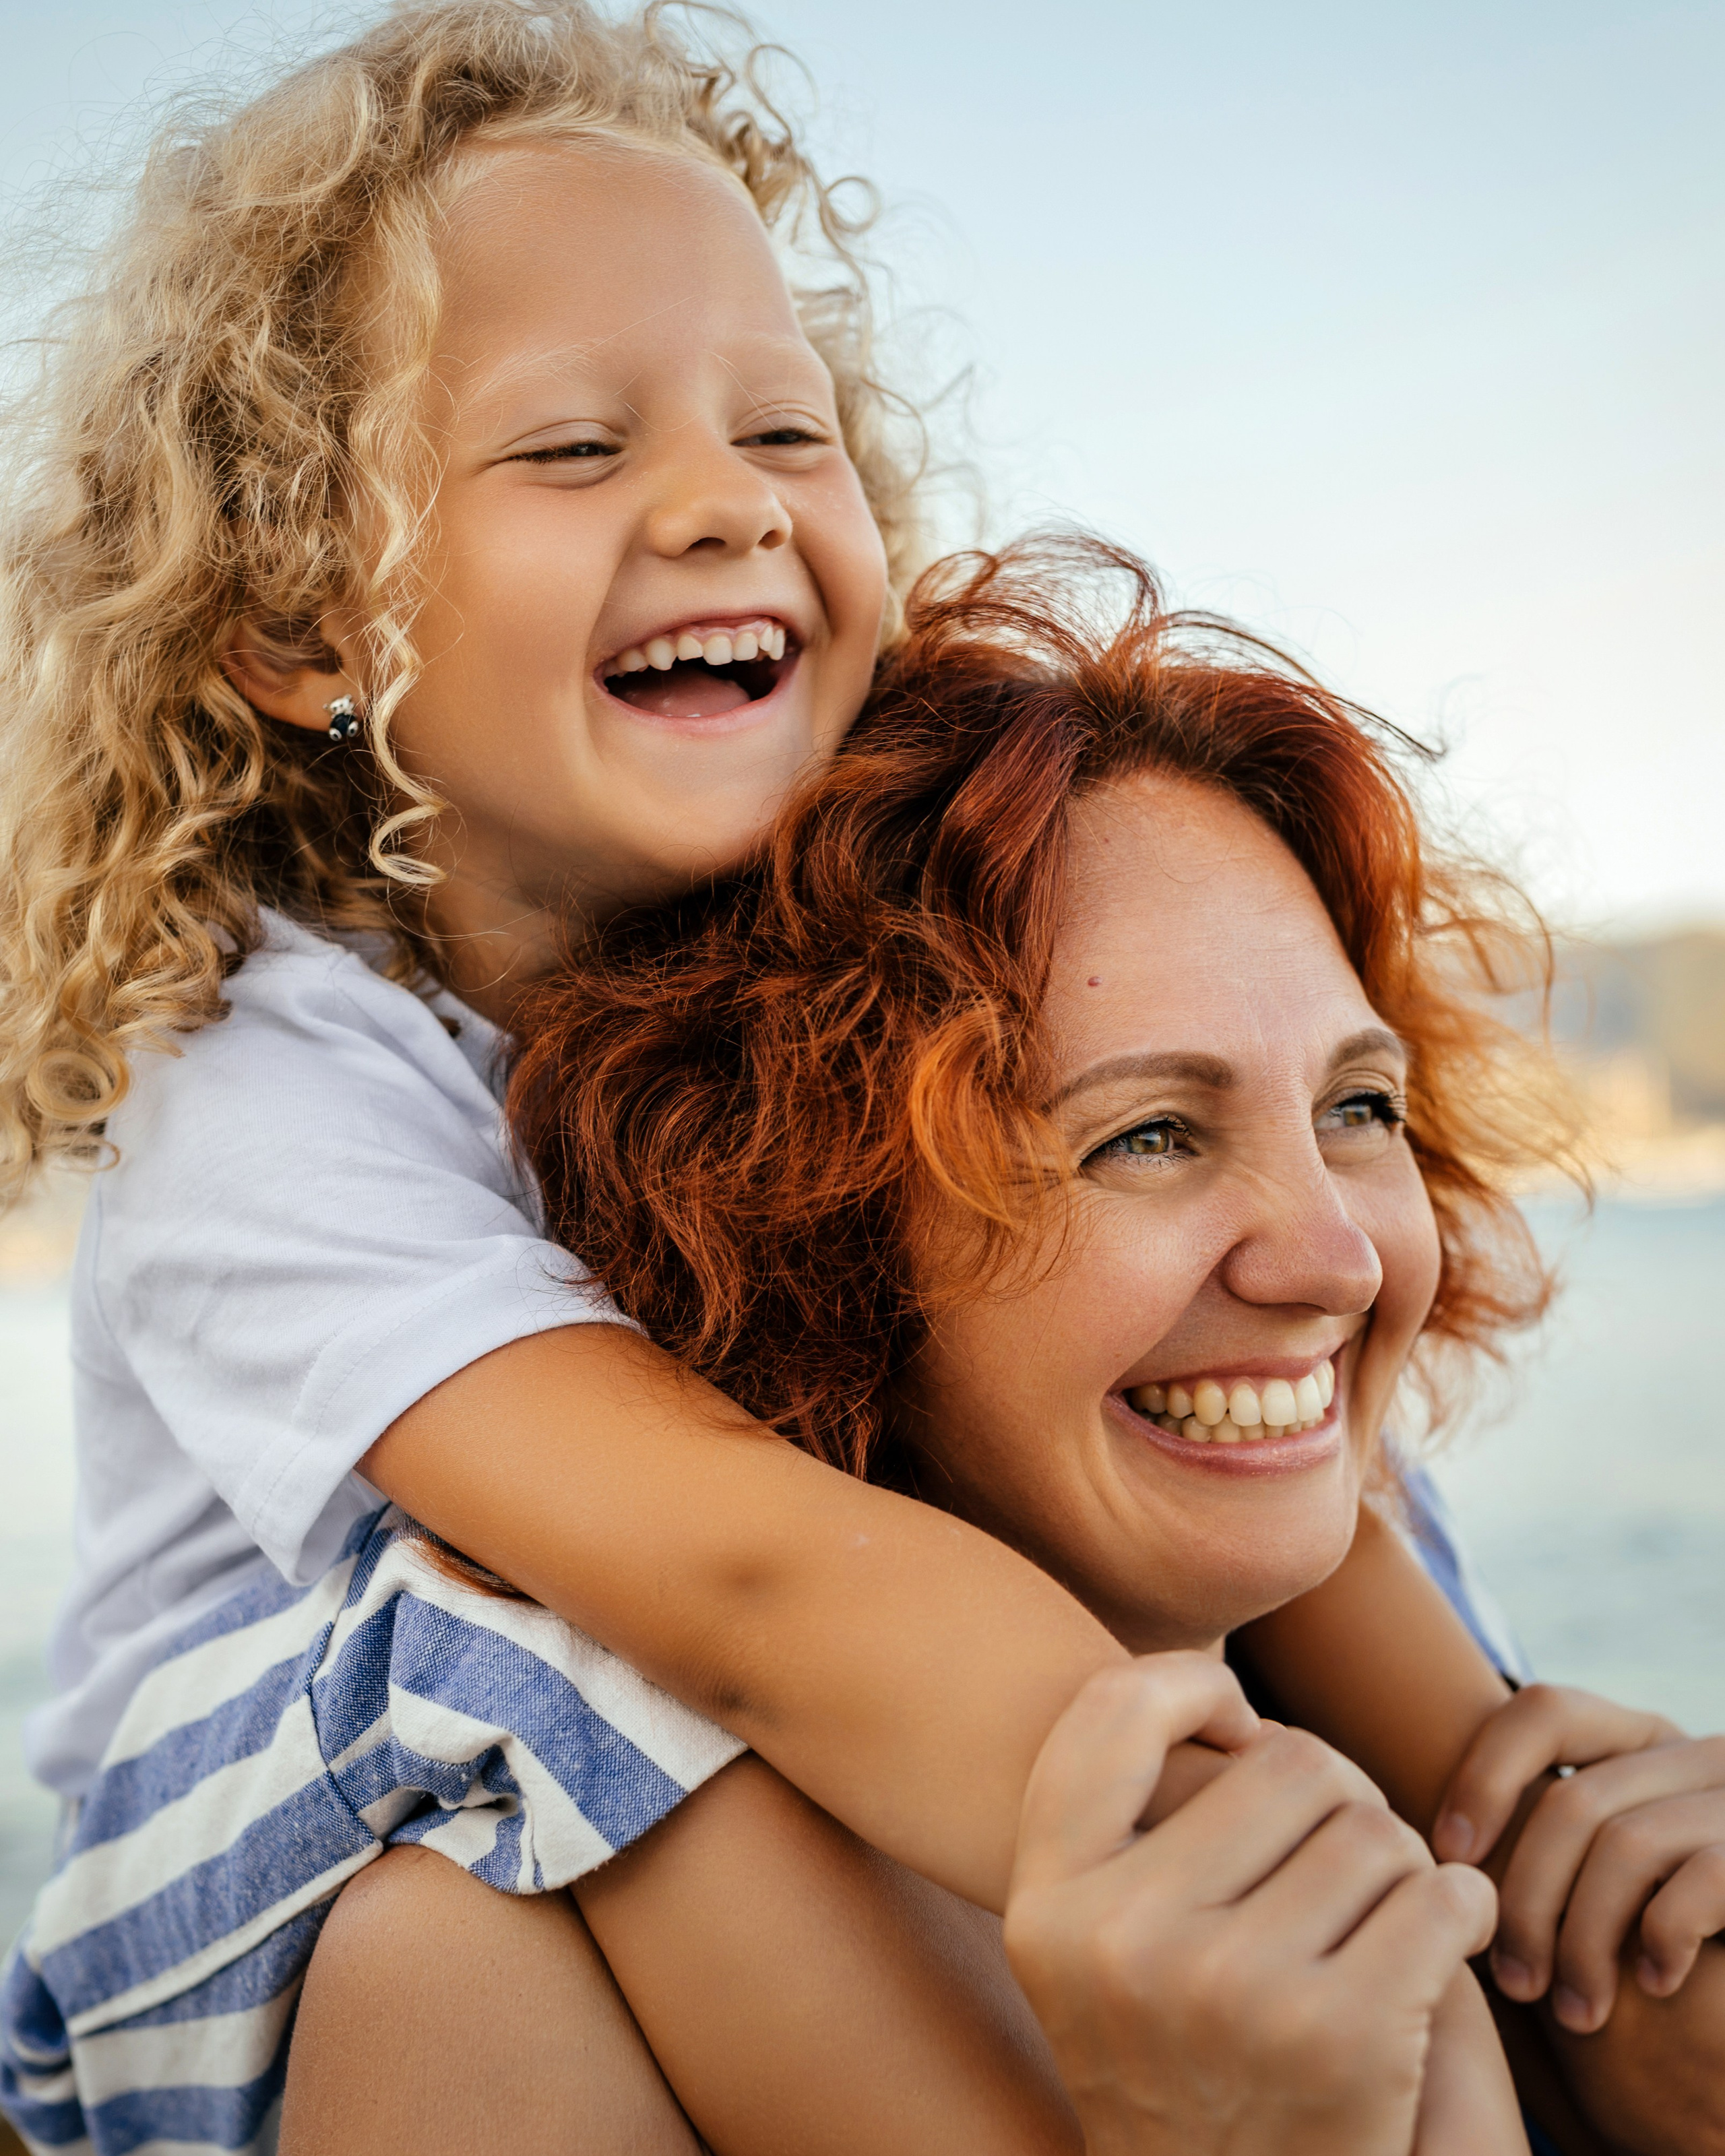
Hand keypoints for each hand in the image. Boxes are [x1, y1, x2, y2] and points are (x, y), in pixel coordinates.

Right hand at [1005, 1656, 1498, 2155]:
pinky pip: (1442, 1898)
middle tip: (1336, 1861)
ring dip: (1400, 1864)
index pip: (1113, 1711)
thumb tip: (1225, 1700)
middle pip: (1288, 1760)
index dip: (1192, 1688)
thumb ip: (1118, 1825)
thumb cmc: (1181, 2062)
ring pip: (1374, 1828)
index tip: (1239, 1730)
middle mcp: (1124, 1941)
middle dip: (1335, 1797)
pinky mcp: (1344, 2037)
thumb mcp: (1092, 1950)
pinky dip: (1464, 1908)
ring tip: (1379, 1918)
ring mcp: (1232, 1990)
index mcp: (1047, 1907)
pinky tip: (1446, 1941)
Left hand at [1432, 1684, 1724, 2032]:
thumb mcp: (1605, 1865)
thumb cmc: (1659, 1941)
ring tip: (1574, 2009)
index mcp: (1642, 1739)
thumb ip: (1548, 1835)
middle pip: (1572, 1800)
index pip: (1543, 1711)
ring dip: (1583, 1940)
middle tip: (1513, 1983)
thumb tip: (1428, 1851)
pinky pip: (1697, 1883)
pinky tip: (1653, 1984)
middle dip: (1526, 1899)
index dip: (1484, 1775)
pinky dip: (1660, 1940)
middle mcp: (1696, 1753)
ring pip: (1624, 1847)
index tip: (1447, 1855)